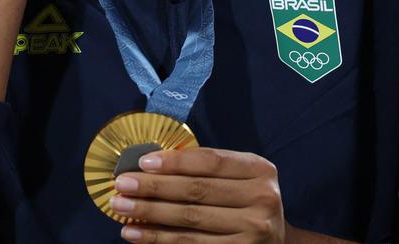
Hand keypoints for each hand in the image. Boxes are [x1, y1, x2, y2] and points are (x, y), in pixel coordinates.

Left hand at [110, 147, 283, 241]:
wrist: (277, 241)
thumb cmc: (244, 199)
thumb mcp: (238, 175)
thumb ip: (205, 167)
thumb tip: (149, 163)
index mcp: (259, 170)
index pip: (211, 161)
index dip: (175, 161)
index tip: (143, 161)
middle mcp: (262, 200)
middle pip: (197, 191)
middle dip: (154, 187)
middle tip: (122, 184)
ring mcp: (254, 231)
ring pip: (190, 221)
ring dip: (150, 213)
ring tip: (121, 207)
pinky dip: (159, 238)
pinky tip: (136, 233)